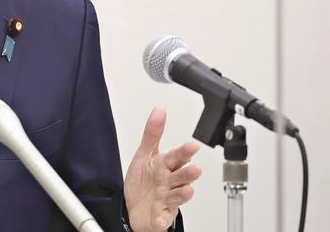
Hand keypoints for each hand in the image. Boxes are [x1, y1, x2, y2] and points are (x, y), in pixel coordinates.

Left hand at [124, 107, 201, 231]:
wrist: (135, 209)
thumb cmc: (143, 182)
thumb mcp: (144, 155)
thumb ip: (152, 133)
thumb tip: (159, 110)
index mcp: (165, 166)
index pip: (176, 157)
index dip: (184, 152)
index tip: (193, 145)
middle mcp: (168, 183)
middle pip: (180, 176)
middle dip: (188, 173)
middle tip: (195, 168)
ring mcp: (166, 200)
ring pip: (177, 196)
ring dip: (182, 194)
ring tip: (187, 190)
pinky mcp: (160, 216)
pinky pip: (162, 218)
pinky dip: (162, 219)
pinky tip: (162, 217)